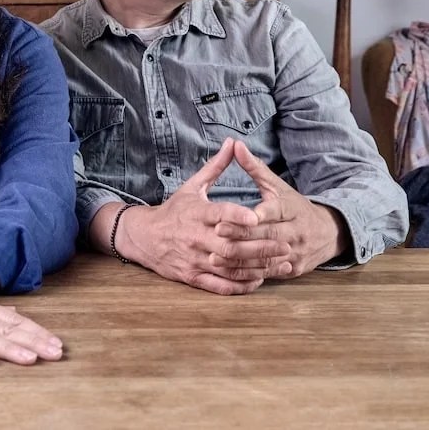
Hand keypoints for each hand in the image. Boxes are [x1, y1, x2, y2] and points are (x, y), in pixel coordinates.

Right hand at [117, 138, 291, 294]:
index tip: (255, 218)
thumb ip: (216, 167)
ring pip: (229, 267)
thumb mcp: (192, 186)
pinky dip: (239, 286)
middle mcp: (195, 237)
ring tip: (281, 263)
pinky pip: (219, 285)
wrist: (144, 237)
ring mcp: (194, 259)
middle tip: (285, 245)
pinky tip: (258, 280)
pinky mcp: (193, 277)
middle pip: (229, 246)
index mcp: (196, 213)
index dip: (236, 216)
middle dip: (259, 247)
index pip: (218, 214)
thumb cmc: (173, 211)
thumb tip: (232, 143)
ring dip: (257, 267)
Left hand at [214, 140, 349, 277]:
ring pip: (266, 257)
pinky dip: (250, 273)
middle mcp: (296, 231)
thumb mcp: (278, 186)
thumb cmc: (295, 206)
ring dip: (240, 259)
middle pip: (267, 235)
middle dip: (241, 236)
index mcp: (292, 208)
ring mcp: (296, 252)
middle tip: (216, 232)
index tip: (229, 215)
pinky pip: (270, 273)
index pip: (273, 211)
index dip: (252, 215)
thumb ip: (255, 168)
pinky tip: (229, 273)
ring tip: (214, 257)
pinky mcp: (294, 269)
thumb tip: (236, 144)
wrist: (329, 233)